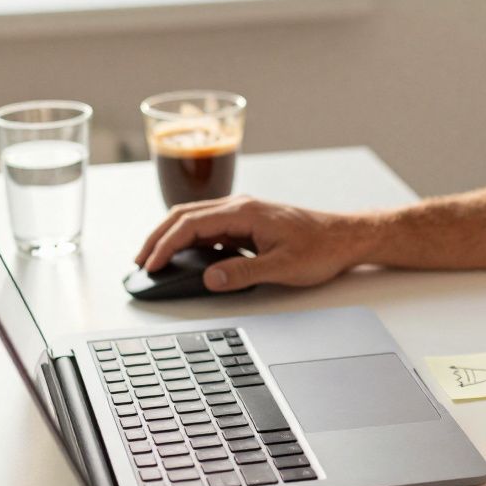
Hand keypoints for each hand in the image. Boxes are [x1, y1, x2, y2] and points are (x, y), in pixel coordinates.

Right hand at [134, 196, 373, 290]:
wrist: (345, 237)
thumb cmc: (320, 248)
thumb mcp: (282, 267)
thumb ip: (243, 273)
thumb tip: (209, 278)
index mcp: (244, 212)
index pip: (190, 224)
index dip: (165, 245)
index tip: (149, 264)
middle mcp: (240, 207)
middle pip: (185, 216)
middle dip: (157, 237)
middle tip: (140, 262)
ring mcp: (243, 213)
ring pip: (195, 220)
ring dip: (172, 237)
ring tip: (155, 260)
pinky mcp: (248, 223)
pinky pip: (210, 228)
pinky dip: (190, 240)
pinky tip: (186, 257)